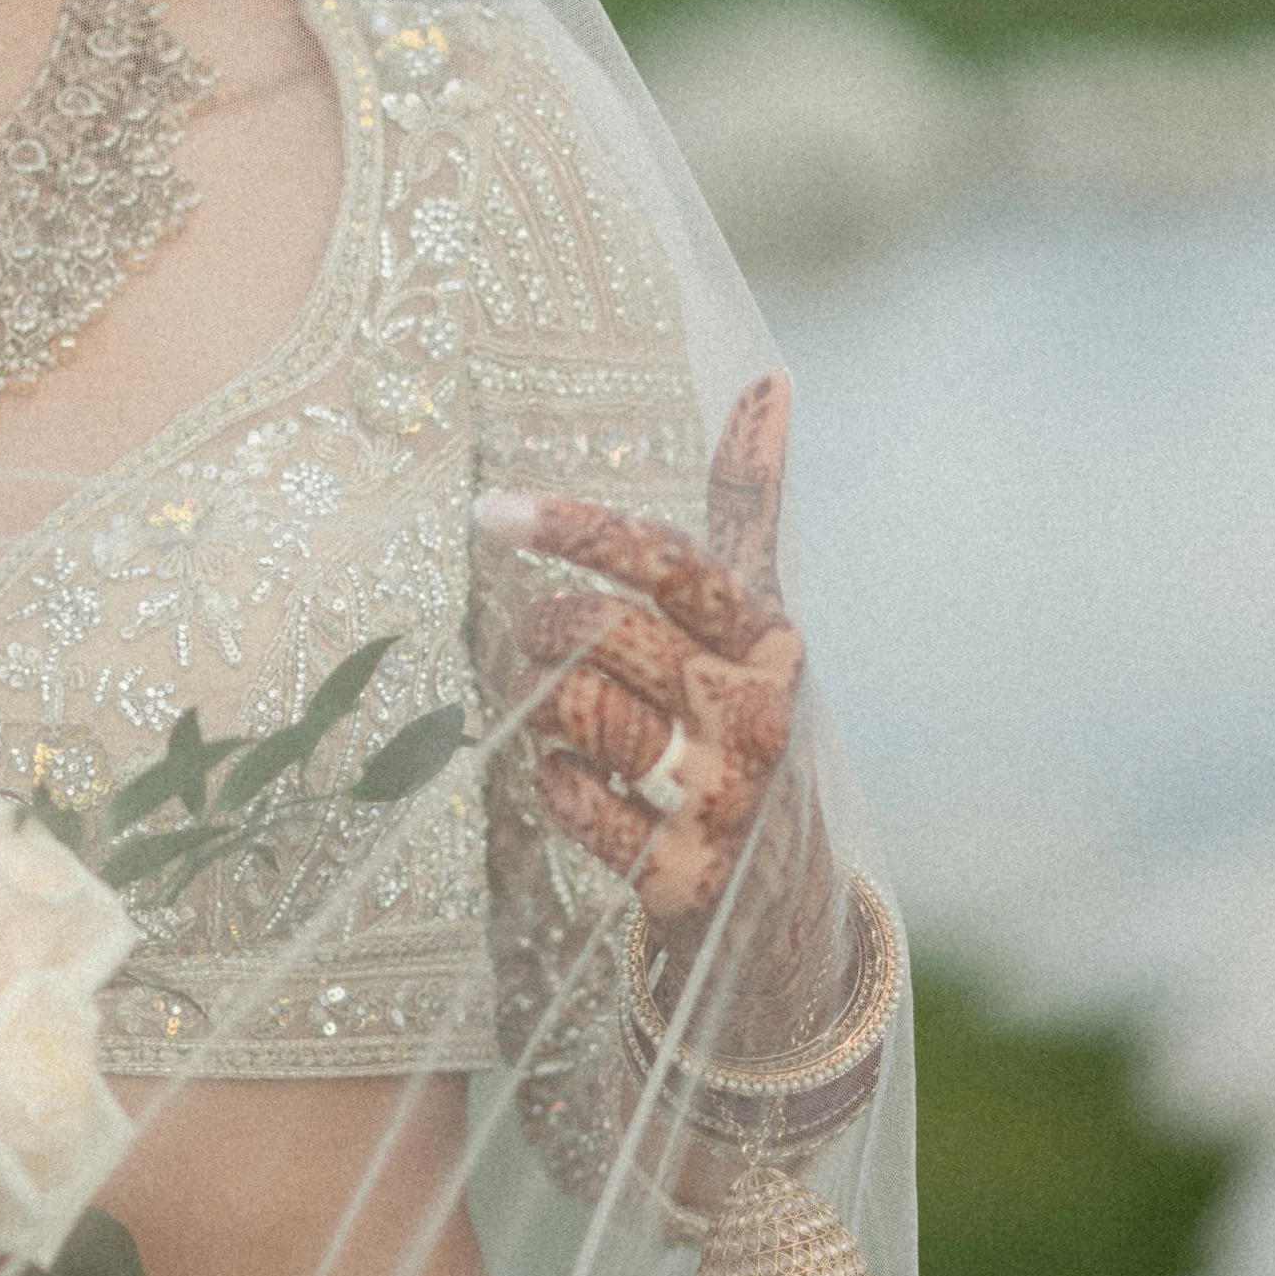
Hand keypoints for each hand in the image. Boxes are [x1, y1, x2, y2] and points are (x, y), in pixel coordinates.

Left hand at [495, 373, 806, 943]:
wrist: (781, 897)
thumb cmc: (742, 724)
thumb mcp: (750, 621)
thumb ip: (750, 505)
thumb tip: (771, 378)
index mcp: (769, 639)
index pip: (668, 560)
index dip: (577, 529)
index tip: (493, 511)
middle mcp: (756, 710)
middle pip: (601, 629)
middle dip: (542, 627)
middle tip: (537, 641)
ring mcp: (723, 793)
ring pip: (575, 707)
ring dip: (541, 709)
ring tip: (568, 723)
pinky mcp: (682, 870)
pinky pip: (568, 797)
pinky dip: (556, 788)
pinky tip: (587, 792)